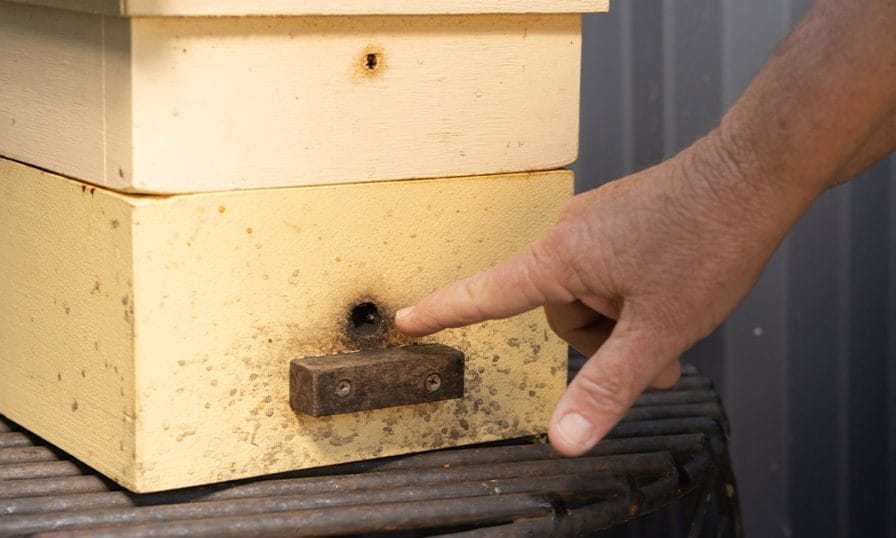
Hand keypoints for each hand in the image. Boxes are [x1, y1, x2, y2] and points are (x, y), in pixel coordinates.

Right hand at [395, 135, 804, 455]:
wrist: (756, 173)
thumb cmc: (708, 238)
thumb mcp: (657, 329)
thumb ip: (607, 387)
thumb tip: (563, 438)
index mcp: (562, 256)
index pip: (486, 294)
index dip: (442, 312)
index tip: (404, 320)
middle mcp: (571, 234)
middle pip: (560, 312)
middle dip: (604, 342)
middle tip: (656, 356)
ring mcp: (598, 224)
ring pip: (592, 296)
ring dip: (626, 322)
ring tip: (675, 322)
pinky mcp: (623, 220)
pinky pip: (611, 271)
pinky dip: (635, 297)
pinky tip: (675, 294)